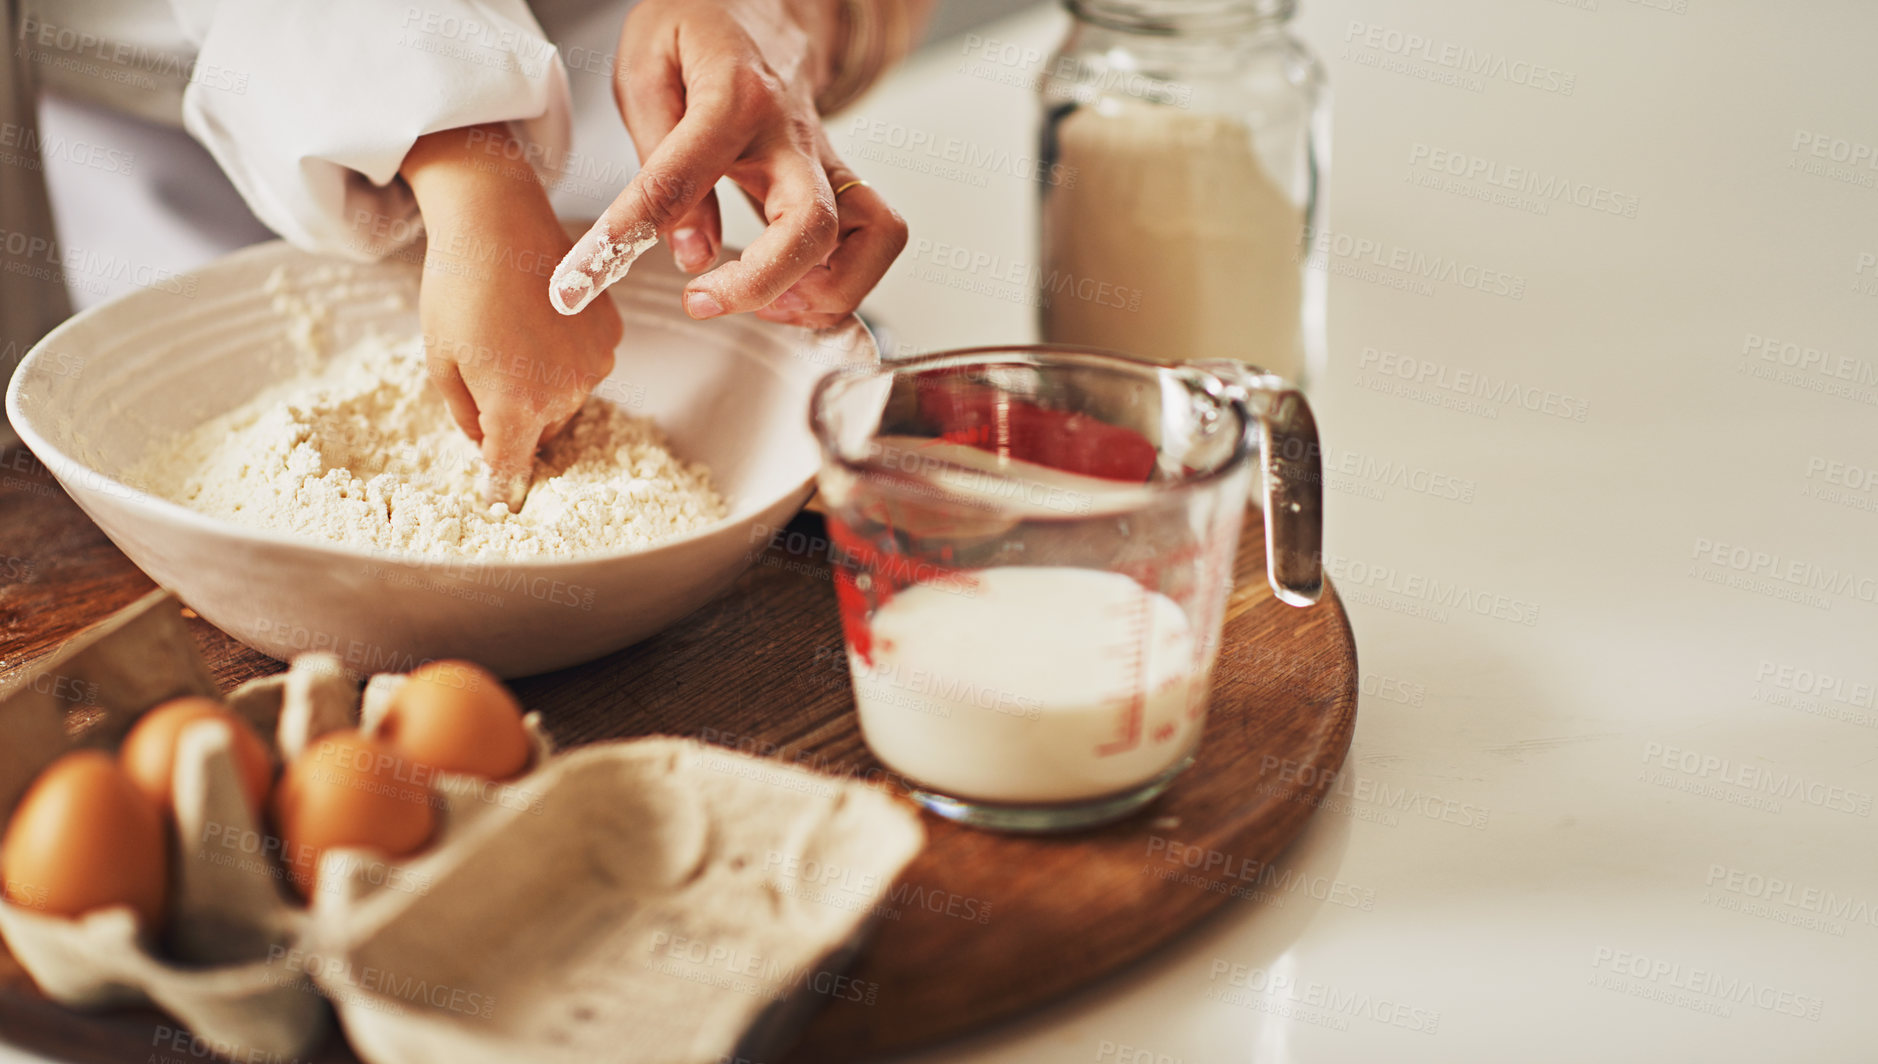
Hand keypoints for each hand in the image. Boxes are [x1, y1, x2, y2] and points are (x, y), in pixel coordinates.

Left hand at [402, 125, 623, 506]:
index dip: (500, 488)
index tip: (497, 503)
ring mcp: (595, 363)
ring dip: (543, 386)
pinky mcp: (610, 333)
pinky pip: (586, 366)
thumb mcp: (441, 361)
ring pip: (566, 400)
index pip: (512, 471)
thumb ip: (466, 416)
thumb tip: (487, 444)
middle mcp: (566, 394)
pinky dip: (564, 356)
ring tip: (511, 336)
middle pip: (541, 434)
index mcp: (516, 407)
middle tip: (487, 372)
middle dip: (515, 419)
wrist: (496, 219)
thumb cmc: (457, 287)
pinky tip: (538, 319)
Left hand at [549, 0, 907, 329]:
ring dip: (821, 292)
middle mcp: (793, 134)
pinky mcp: (841, 182)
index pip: (683, 174)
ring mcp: (826, 161)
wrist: (761, 4)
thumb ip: (659, 161)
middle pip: (811, 226)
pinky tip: (790, 291)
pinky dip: (843, 282)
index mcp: (734, 95)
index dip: (634, 226)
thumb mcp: (648, 66)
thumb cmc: (700, 31)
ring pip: (869, 238)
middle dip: (759, 284)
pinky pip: (874, 240)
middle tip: (702, 301)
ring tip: (761, 302)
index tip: (587, 271)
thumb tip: (688, 251)